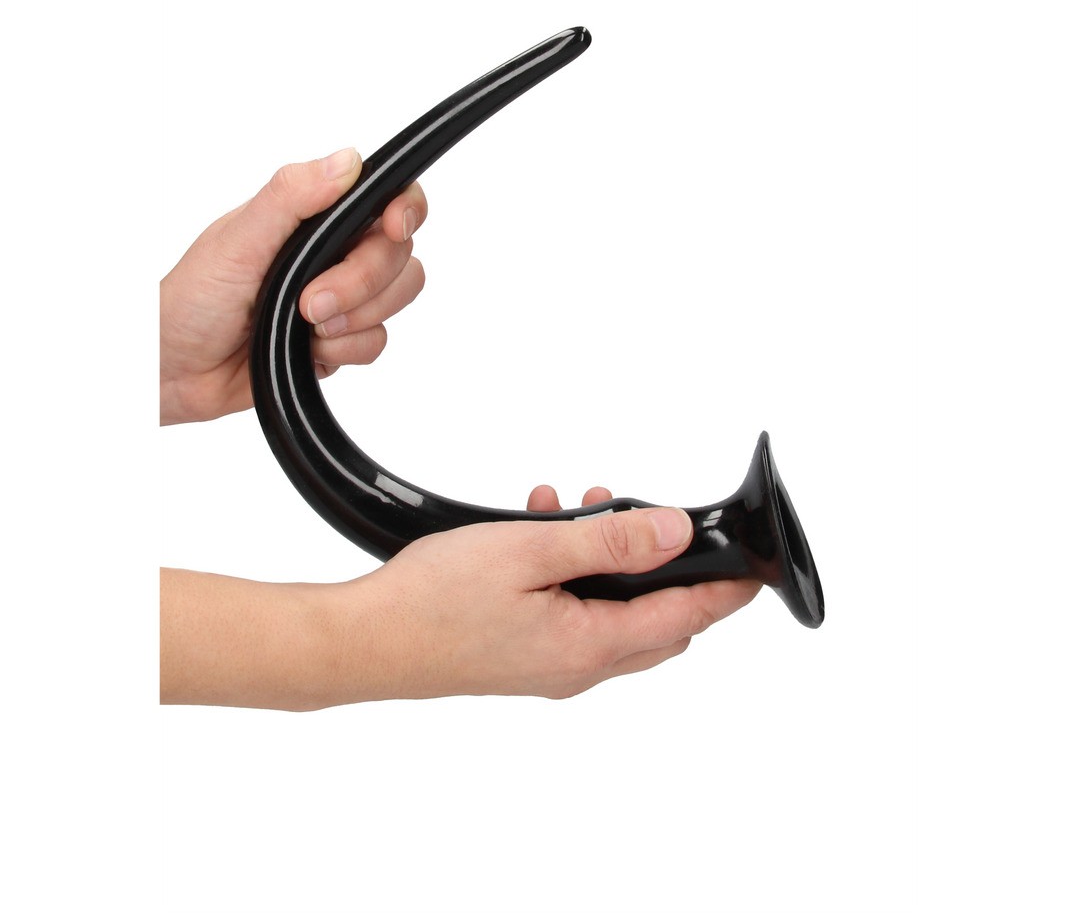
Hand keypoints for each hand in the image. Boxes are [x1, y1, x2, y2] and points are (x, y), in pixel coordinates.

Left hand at [160, 147, 426, 423]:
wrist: (174, 371)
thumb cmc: (190, 300)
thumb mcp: (238, 238)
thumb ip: (291, 196)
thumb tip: (347, 161)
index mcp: (314, 217)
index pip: (388, 197)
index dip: (405, 211)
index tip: (392, 228)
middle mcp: (334, 251)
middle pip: (399, 256)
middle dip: (361, 283)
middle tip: (308, 301)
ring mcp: (341, 296)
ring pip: (395, 300)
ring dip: (353, 320)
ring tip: (303, 325)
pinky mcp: (340, 339)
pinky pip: (377, 342)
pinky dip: (343, 351)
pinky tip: (308, 350)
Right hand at [161, 486, 760, 708]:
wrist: (361, 642)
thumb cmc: (431, 604)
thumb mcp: (529, 553)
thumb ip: (607, 543)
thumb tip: (672, 530)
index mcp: (589, 646)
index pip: (685, 617)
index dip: (724, 591)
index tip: (753, 570)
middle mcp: (576, 665)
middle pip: (656, 621)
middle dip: (666, 568)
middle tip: (663, 523)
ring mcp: (548, 664)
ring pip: (612, 612)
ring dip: (612, 562)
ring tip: (584, 508)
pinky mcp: (522, 653)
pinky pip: (571, 612)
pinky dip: (573, 571)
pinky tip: (542, 528)